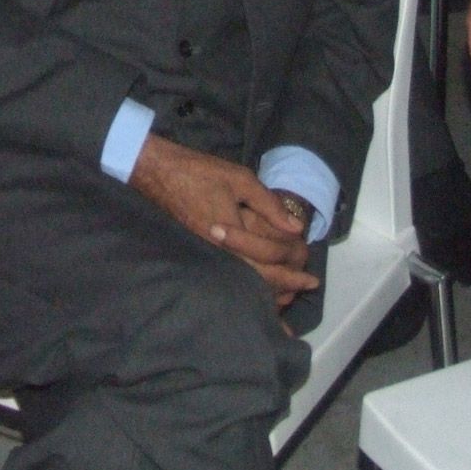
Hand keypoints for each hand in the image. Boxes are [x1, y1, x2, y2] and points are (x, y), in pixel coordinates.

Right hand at [129, 136, 318, 305]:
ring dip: (267, 291)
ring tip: (289, 296)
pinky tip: (257, 286)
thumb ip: (269, 205)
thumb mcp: (240, 179)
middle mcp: (218, 252)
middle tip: (306, 290)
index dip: (292, 273)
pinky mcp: (200, 252)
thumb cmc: (200, 172)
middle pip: (257, 281)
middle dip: (285, 288)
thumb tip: (296, 228)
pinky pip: (230, 274)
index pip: (268, 262)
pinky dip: (248, 283)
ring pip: (242, 283)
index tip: (312, 280)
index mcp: (230, 235)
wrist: (158, 174)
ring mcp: (207, 254)